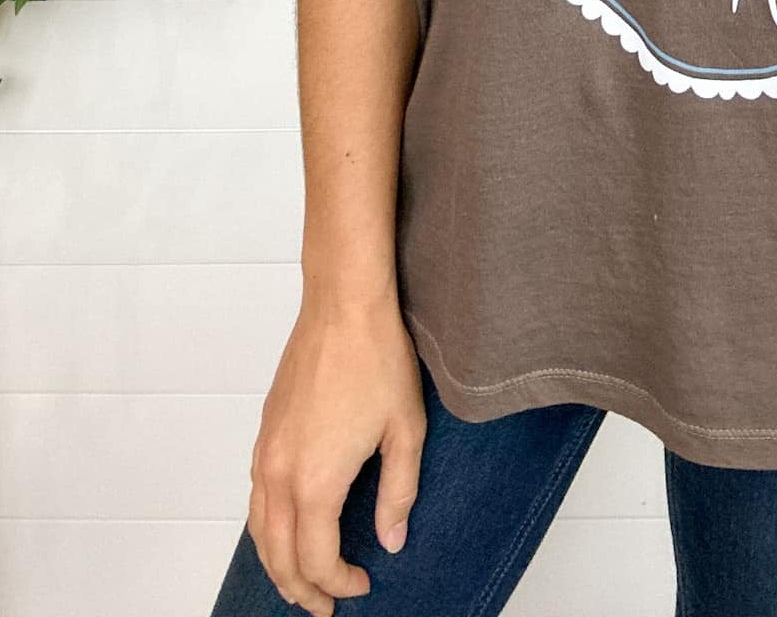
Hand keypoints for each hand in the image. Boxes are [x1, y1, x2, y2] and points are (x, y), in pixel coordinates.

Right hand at [247, 297, 426, 613]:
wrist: (343, 304)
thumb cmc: (377, 359)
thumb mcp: (406, 431)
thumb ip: (398, 493)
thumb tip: (391, 539)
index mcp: (316, 481)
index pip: (317, 560)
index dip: (338, 584)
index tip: (363, 585)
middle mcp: (280, 473)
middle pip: (278, 555)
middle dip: (300, 590)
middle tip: (325, 607)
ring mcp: (266, 451)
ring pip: (259, 530)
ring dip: (277, 563)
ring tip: (301, 581)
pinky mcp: (264, 432)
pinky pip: (256, 497)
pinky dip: (267, 527)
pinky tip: (287, 527)